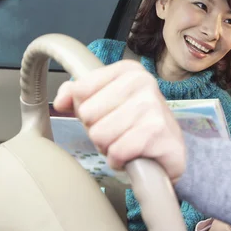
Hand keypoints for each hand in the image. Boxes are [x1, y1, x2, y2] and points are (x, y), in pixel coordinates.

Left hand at [53, 60, 185, 183]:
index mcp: (128, 70)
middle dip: (99, 130)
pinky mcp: (157, 132)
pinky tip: (133, 156)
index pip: (81, 90)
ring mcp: (152, 106)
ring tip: (127, 143)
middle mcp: (143, 82)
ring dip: (109, 147)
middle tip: (120, 132)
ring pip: (100, 135)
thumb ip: (78, 95)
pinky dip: (120, 160)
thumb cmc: (135, 125)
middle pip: (88, 114)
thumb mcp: (106, 103)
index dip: (88, 110)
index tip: (107, 114)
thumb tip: (61, 101)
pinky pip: (116, 151)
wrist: (168, 150)